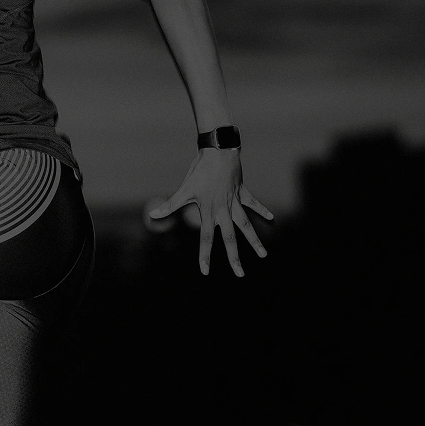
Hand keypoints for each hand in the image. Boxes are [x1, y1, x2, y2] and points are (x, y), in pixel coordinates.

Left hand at [147, 148, 273, 276]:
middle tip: (240, 274)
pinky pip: (253, 204)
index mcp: (209, 212)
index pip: (205, 239)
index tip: (205, 272)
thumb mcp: (184, 189)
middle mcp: (224, 210)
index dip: (204, 255)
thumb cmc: (199, 171)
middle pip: (230, 239)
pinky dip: (262, 211)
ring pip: (246, 225)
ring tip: (263, 255)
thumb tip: (152, 216)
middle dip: (235, 257)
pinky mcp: (242, 192)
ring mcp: (235, 202)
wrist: (218, 151)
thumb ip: (170, 205)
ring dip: (254, 240)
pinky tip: (271, 219)